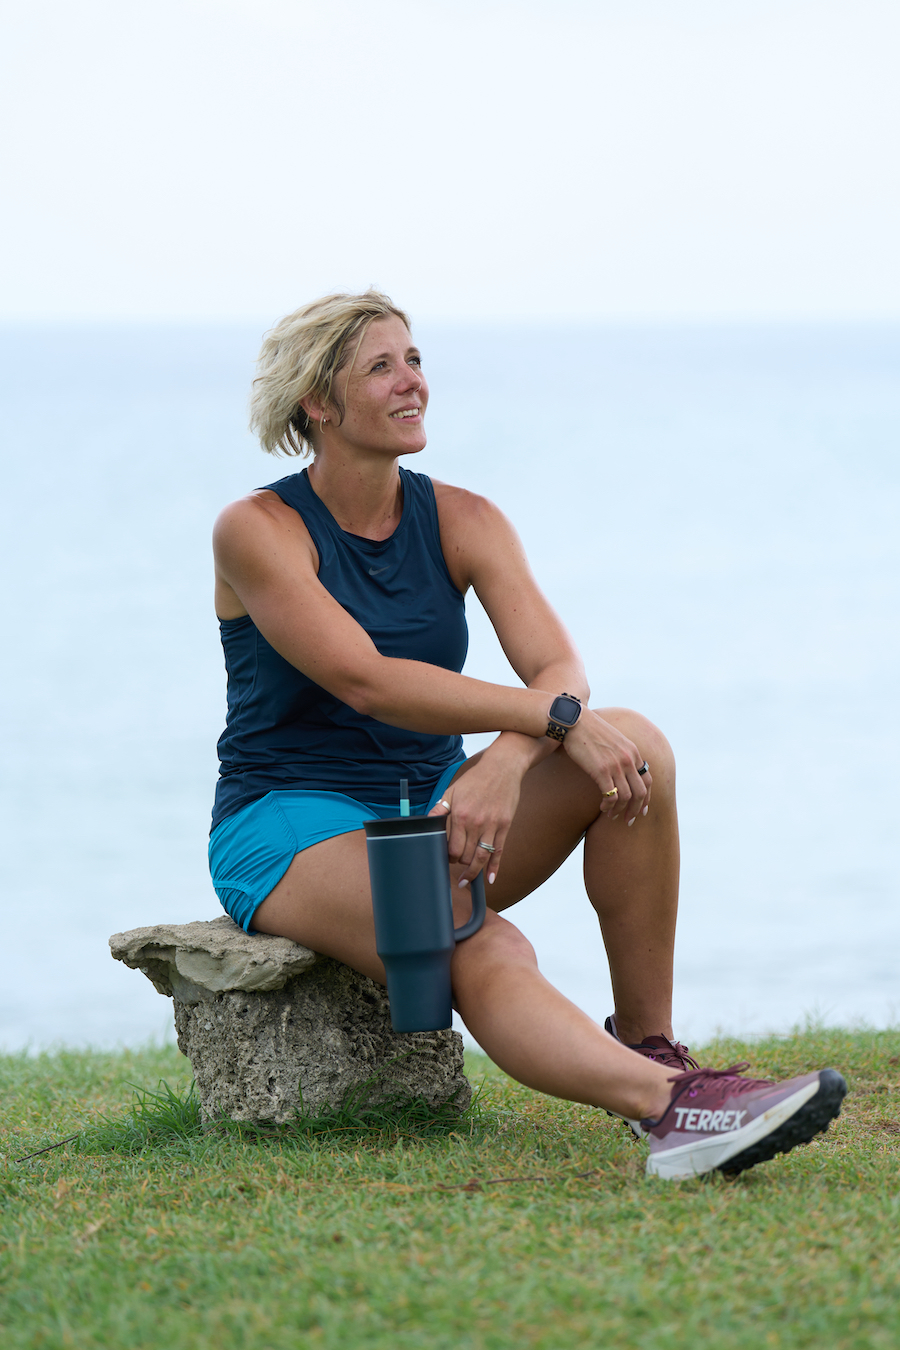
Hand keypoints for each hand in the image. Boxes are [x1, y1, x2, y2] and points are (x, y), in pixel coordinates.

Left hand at [427, 748, 523, 887]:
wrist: (502, 767)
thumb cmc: (476, 779)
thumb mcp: (452, 791)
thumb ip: (439, 809)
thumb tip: (426, 823)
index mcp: (460, 815)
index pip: (452, 847)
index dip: (447, 856)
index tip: (446, 857)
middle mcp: (476, 823)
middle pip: (466, 855)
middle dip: (459, 863)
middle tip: (456, 866)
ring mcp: (492, 825)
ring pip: (481, 857)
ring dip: (473, 872)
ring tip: (467, 881)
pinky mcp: (505, 826)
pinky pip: (499, 851)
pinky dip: (495, 867)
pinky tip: (489, 879)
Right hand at [562, 710, 651, 823]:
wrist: (574, 721)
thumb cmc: (589, 730)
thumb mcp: (613, 739)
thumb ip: (621, 753)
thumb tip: (622, 770)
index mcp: (633, 752)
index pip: (647, 780)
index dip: (647, 798)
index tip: (642, 809)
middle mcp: (628, 759)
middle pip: (640, 792)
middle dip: (636, 810)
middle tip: (628, 820)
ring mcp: (616, 765)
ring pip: (627, 796)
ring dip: (621, 810)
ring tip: (612, 816)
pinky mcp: (601, 770)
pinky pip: (611, 795)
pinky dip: (609, 805)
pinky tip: (603, 807)